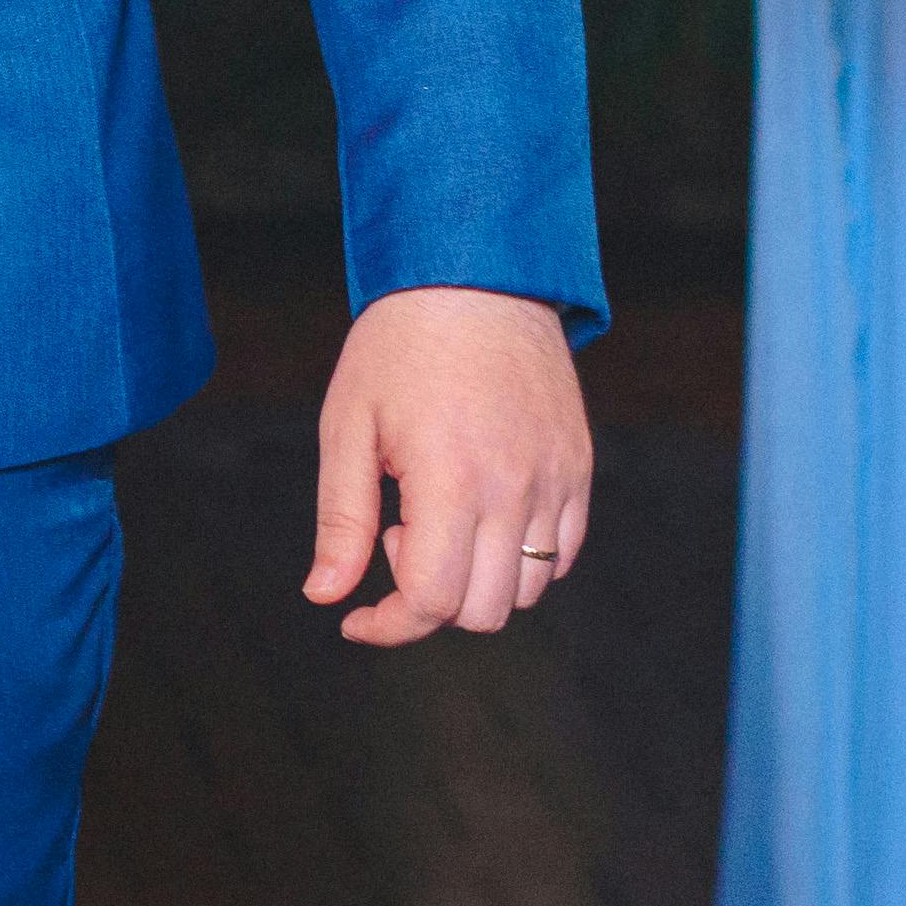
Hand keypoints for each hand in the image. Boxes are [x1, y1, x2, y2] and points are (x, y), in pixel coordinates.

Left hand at [306, 284, 594, 643]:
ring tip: (441, 512)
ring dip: (477, 581)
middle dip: (430, 600)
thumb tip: (325, 596)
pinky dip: (522, 559)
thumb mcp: (349, 427)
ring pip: (528, 592)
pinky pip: (562, 554)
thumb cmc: (399, 347)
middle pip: (483, 610)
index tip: (356, 616)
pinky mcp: (579, 469)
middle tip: (399, 530)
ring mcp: (556, 481)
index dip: (389, 626)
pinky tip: (480, 510)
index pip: (431, 600)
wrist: (476, 279)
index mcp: (450, 480)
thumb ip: (342, 521)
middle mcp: (514, 488)